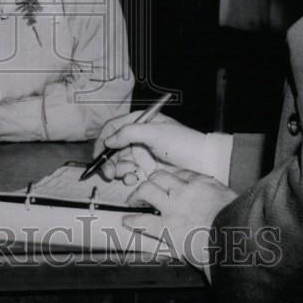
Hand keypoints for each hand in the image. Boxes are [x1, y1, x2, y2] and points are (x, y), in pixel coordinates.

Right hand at [92, 113, 209, 181]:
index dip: (102, 141)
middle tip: (109, 173)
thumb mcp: (156, 133)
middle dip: (108, 160)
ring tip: (127, 175)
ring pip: (118, 162)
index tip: (98, 155)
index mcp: (139, 122)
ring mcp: (142, 153)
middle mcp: (138, 137)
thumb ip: (129, 133)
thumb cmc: (184, 143)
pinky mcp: (146, 169)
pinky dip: (126, 178)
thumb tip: (108, 140)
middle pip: (112, 147)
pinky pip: (128, 173)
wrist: (204, 162)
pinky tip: (132, 180)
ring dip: (118, 170)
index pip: (113, 128)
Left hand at [124, 167, 237, 275]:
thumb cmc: (239, 223)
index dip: (172, 176)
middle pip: (160, 176)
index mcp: (203, 184)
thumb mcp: (233, 203)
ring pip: (147, 189)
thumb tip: (224, 207)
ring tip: (133, 199)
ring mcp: (173, 208)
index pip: (182, 173)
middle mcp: (184, 191)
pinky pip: (143, 221)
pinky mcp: (167, 227)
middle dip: (151, 180)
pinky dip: (133, 221)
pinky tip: (126, 221)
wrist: (234, 238)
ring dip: (138, 194)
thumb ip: (221, 201)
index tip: (169, 180)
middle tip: (147, 186)